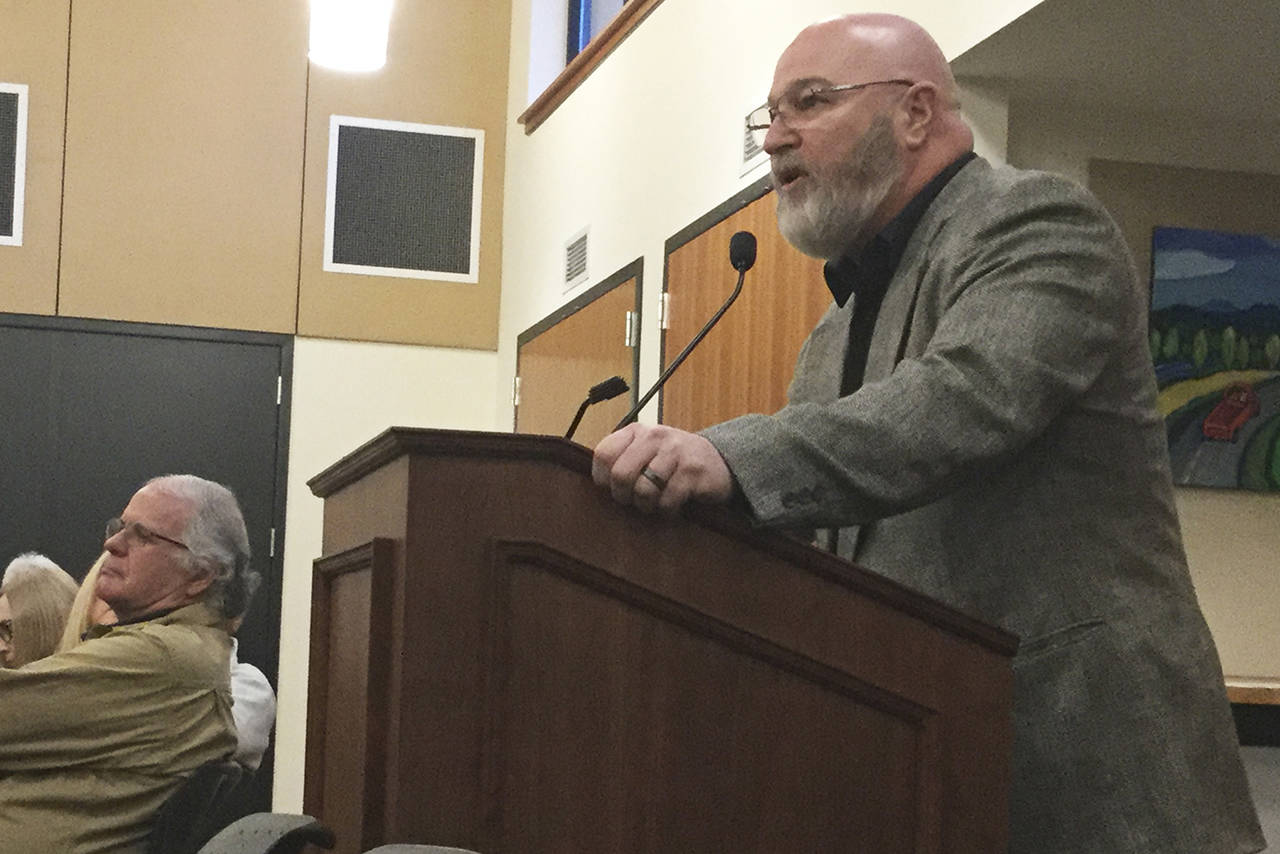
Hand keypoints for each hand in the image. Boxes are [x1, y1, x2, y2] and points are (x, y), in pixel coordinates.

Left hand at [592, 423, 733, 514]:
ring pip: (643, 490)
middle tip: (633, 501)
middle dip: (624, 496)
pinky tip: (672, 507)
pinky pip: (667, 500)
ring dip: (647, 506)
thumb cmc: (675, 461)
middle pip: (621, 474)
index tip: (611, 489)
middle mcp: (655, 436)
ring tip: (654, 504)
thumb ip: (622, 459)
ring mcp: (675, 452)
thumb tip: (597, 485)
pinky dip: (667, 511)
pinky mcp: (693, 471)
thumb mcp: (647, 451)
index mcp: (637, 431)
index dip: (602, 479)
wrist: (719, 462)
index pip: (603, 454)